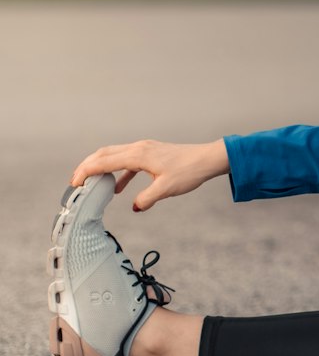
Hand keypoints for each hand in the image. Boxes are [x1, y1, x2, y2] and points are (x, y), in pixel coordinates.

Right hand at [70, 138, 230, 211]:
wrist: (207, 159)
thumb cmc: (188, 172)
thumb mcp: (166, 189)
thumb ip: (147, 199)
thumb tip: (135, 207)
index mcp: (138, 155)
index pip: (104, 161)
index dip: (87, 171)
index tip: (74, 182)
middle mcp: (138, 148)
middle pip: (104, 154)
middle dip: (87, 166)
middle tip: (75, 181)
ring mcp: (144, 149)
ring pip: (115, 155)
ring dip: (101, 167)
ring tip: (91, 183)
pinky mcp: (151, 153)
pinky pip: (128, 161)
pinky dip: (119, 172)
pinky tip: (119, 188)